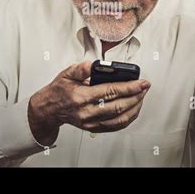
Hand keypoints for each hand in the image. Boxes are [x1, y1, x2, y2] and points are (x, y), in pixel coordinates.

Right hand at [28, 61, 149, 145]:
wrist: (49, 109)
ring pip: (120, 119)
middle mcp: (87, 112)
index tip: (141, 82)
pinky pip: (116, 126)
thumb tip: (93, 64)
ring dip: (135, 107)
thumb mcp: (66, 73)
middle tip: (145, 87)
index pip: (110, 92)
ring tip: (141, 96)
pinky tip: (133, 108)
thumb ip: (81, 68)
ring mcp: (91, 122)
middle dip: (136, 96)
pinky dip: (128, 118)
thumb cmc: (59, 90)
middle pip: (119, 106)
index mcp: (81, 97)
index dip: (129, 87)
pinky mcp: (94, 128)